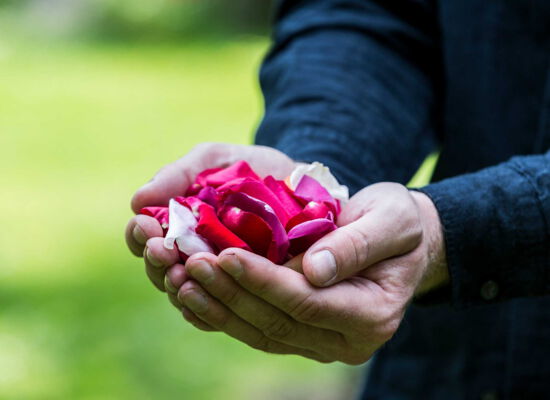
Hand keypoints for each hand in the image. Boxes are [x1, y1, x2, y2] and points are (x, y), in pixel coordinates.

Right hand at [124, 142, 296, 298]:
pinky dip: (207, 312)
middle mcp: (192, 258)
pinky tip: (203, 305)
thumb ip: (177, 174)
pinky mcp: (246, 294)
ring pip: (188, 296)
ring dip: (178, 289)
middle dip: (157, 264)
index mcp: (178, 229)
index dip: (140, 236)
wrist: (298, 182)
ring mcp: (219, 279)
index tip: (145, 227)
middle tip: (162, 253)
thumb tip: (137, 200)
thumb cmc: (249, 169)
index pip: (146, 240)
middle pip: (162, 272)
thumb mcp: (212, 161)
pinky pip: (220, 314)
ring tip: (181, 277)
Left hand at [172, 183, 447, 363]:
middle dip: (231, 294)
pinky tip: (193, 295)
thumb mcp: (391, 220)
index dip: (264, 281)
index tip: (226, 255)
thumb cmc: (398, 224)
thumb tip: (313, 270)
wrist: (398, 242)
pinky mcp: (301, 335)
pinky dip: (223, 314)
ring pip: (261, 332)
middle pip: (277, 322)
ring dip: (218, 307)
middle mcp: (345, 340)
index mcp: (371, 314)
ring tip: (181, 280)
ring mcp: (321, 342)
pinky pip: (257, 330)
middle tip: (190, 264)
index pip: (307, 302)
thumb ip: (357, 244)